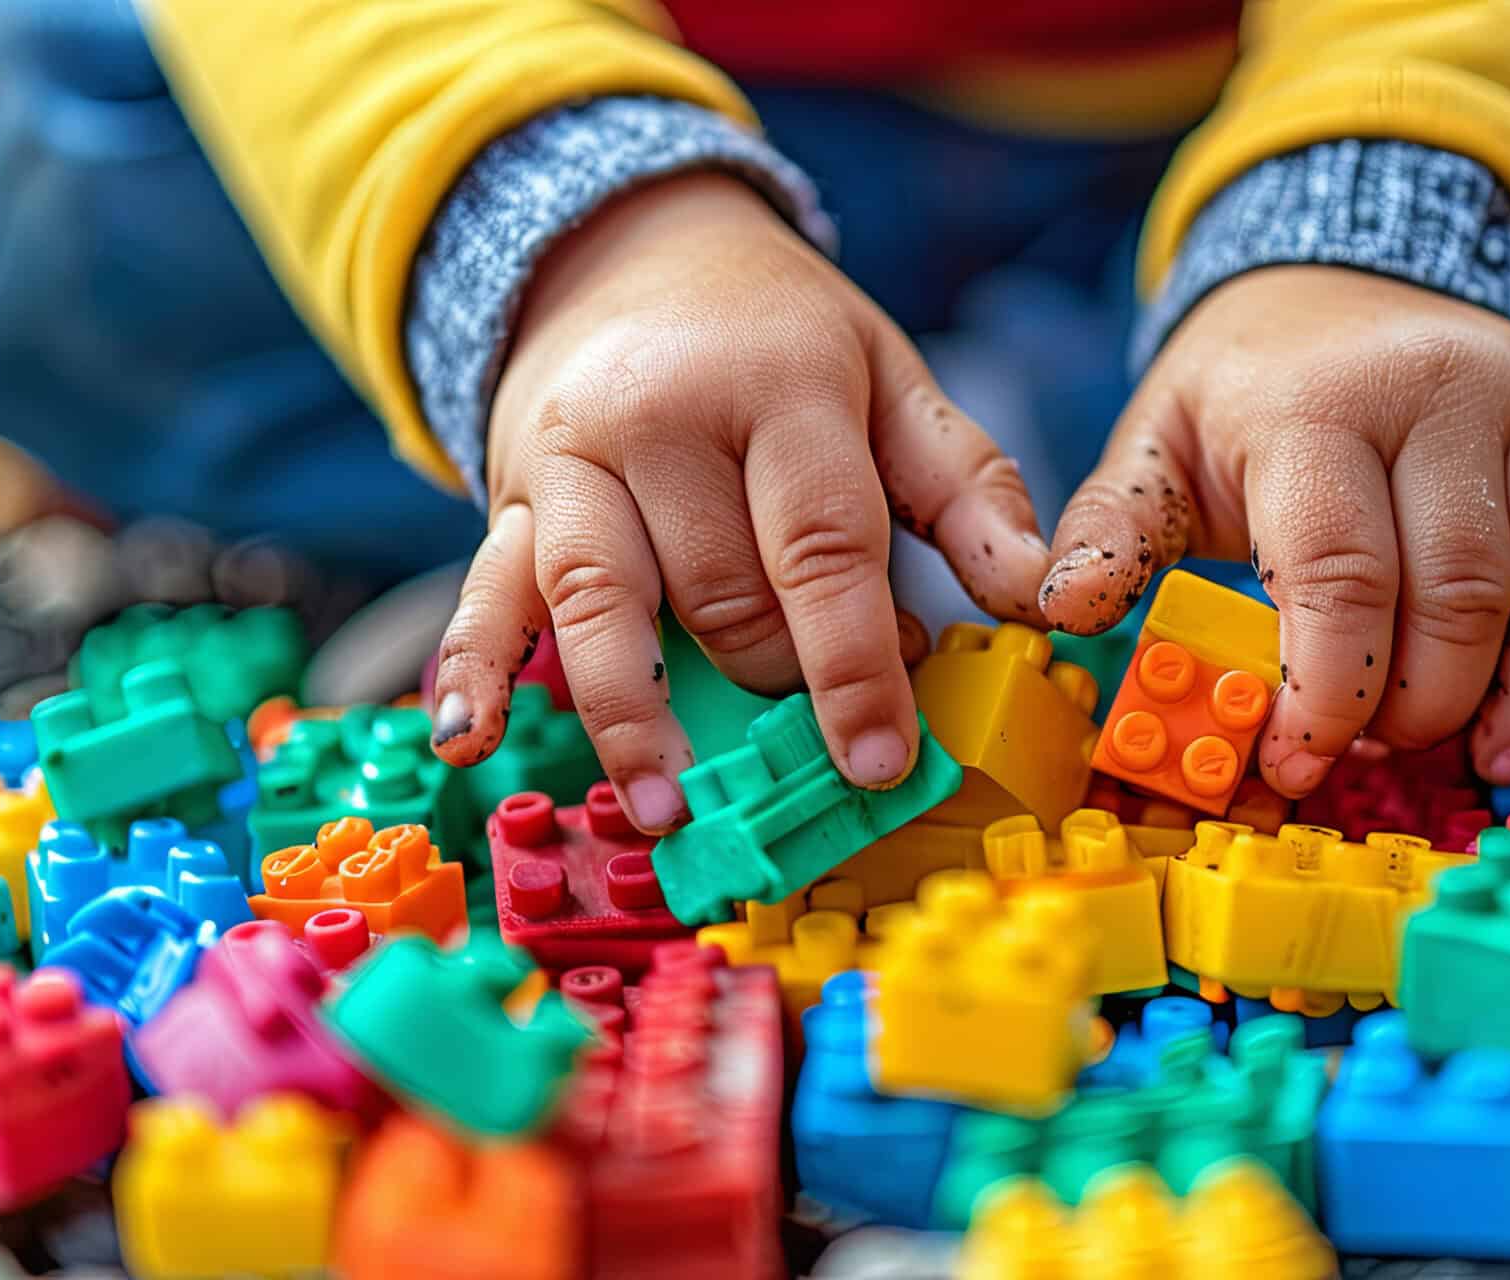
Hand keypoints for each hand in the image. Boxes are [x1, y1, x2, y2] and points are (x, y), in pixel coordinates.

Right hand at [430, 173, 1049, 831]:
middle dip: (774, 684)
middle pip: (720, 594)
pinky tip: (465, 738)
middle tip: (818, 743)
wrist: (631, 247)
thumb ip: (970, 490)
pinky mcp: (508, 496)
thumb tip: (1043, 596)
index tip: (881, 761)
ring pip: (601, 602)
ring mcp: (573, 460)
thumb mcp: (892, 381)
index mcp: (780, 388)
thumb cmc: (782, 340)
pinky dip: (472, 667)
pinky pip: (483, 588)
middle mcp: (663, 419)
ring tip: (667, 807)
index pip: (823, 546)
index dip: (855, 664)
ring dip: (632, 714)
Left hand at [1041, 266, 1509, 795]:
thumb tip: (1060, 613)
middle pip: (1461, 591)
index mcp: (1319, 410)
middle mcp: (1444, 400)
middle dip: (1421, 704)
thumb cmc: (1247, 392)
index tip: (1299, 763)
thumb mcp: (1159, 440)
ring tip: (1497, 760)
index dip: (1325, 691)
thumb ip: (1112, 527)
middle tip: (1382, 756)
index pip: (1340, 573)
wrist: (1353, 269)